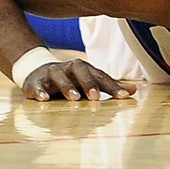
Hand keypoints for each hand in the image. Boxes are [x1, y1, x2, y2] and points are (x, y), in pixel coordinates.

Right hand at [22, 59, 137, 101]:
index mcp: (84, 69)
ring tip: (74, 98)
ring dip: (67, 86)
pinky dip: (40, 91)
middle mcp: (69, 68)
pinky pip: (37, 86)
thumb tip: (134, 90)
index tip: (123, 97)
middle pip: (80, 71)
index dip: (112, 86)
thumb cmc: (70, 80)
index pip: (100, 76)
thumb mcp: (89, 82)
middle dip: (89, 83)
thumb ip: (109, 87)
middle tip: (96, 97)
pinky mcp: (35, 82)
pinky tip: (44, 99)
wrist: (38, 72)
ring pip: (59, 76)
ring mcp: (51, 74)